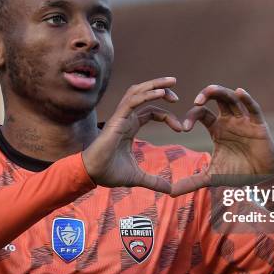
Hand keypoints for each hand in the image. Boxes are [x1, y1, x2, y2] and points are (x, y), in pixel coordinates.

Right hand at [82, 77, 181, 193]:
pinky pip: (133, 101)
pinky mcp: (117, 119)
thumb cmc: (109, 172)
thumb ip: (154, 181)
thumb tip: (170, 190)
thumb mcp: (138, 177)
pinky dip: (147, 95)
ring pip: (138, 92)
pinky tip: (161, 93)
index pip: (151, 112)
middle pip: (144, 94)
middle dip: (161, 88)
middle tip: (176, 85)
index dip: (166, 116)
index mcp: (130, 126)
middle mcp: (126, 118)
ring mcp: (120, 116)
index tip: (180, 128)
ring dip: (155, 85)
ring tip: (172, 82)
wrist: (92, 174)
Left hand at [171, 85, 273, 195]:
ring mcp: (244, 120)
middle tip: (195, 101)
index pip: (201, 113)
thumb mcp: (211, 176)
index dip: (191, 117)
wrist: (262, 178)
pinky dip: (247, 99)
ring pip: (232, 98)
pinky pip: (253, 108)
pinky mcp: (258, 124)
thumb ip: (191, 182)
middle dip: (206, 95)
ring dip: (221, 92)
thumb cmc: (238, 172)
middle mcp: (230, 120)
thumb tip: (170, 192)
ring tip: (210, 91)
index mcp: (217, 128)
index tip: (183, 129)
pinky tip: (240, 92)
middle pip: (217, 98)